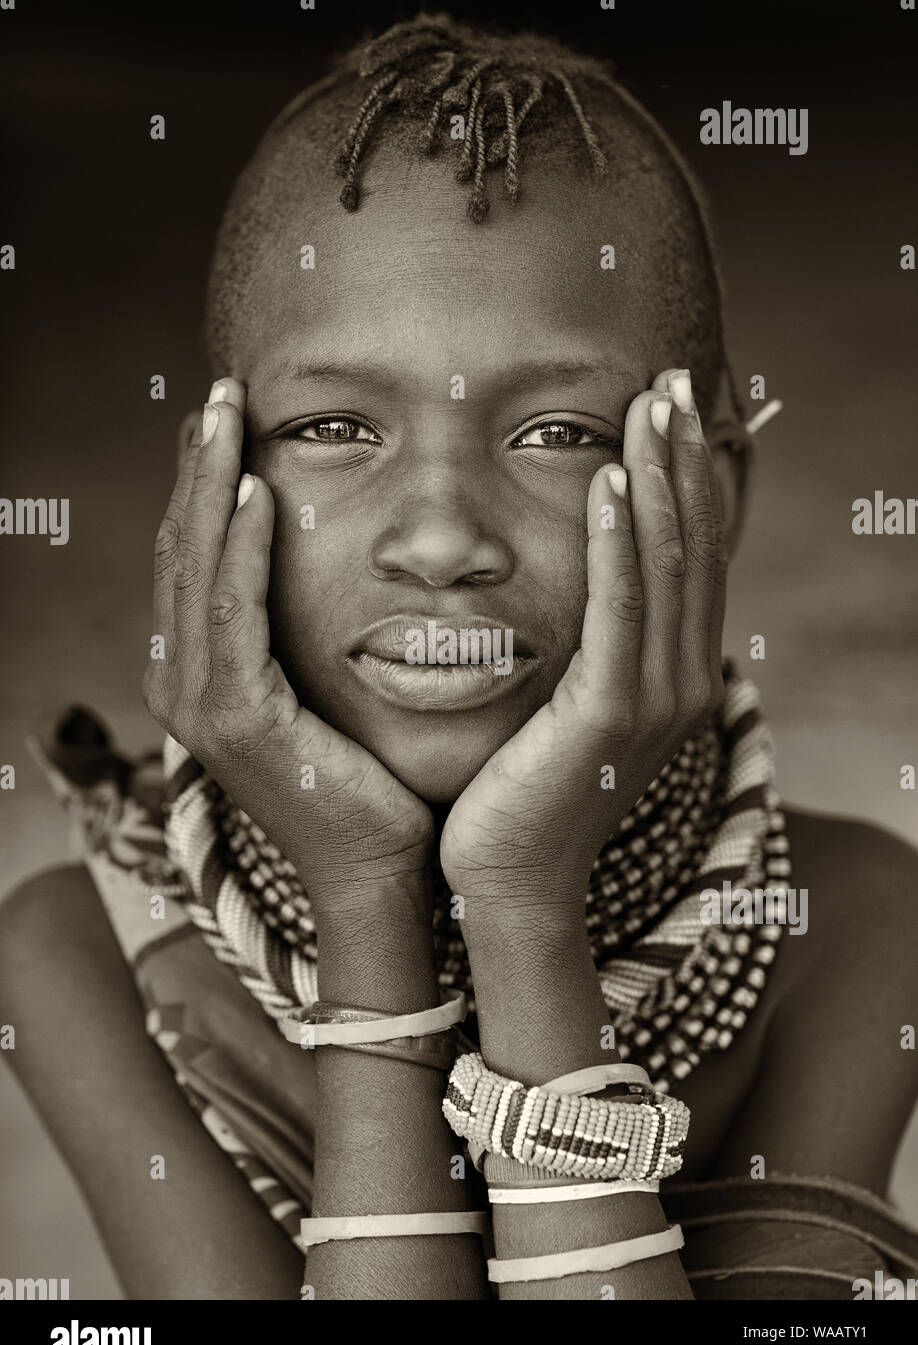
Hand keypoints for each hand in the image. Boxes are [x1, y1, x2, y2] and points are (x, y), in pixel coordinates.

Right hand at [143, 379, 434, 921]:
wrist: (380, 869)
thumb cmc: (365, 779)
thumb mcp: (323, 686)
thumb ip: (302, 628)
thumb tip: (323, 556)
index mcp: (203, 674)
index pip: (196, 559)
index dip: (204, 484)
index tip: (228, 418)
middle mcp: (184, 684)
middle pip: (183, 550)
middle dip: (198, 466)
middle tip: (219, 394)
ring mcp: (200, 706)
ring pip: (197, 569)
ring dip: (210, 485)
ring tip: (226, 415)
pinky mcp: (236, 721)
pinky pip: (235, 615)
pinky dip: (241, 548)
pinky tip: (257, 490)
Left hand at [439, 367, 727, 920]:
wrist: (506, 881)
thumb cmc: (519, 792)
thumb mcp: (563, 705)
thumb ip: (584, 646)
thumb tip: (572, 587)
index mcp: (671, 675)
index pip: (690, 559)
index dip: (687, 481)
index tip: (668, 413)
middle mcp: (680, 682)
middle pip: (693, 548)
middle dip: (682, 460)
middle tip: (671, 385)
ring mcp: (654, 700)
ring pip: (667, 567)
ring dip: (659, 479)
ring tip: (647, 407)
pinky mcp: (611, 716)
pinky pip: (620, 610)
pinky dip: (620, 541)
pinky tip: (609, 481)